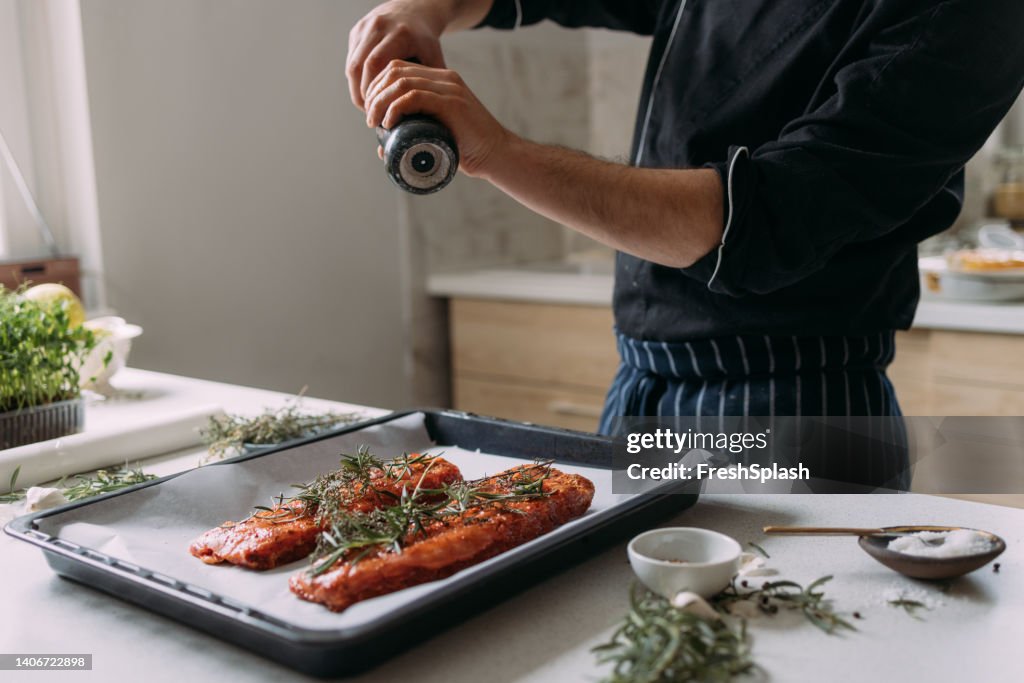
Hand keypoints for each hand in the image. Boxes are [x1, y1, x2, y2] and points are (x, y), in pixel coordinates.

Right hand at [346, 1, 448, 109]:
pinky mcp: (356, 31)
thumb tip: (426, 114)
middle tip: (371, 115)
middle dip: (363, 94)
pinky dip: (356, 79)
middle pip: (360, 66)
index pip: (376, 65)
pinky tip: (365, 93)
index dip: (373, 91)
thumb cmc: (425, 41)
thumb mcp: (433, 59)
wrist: (413, 11)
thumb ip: (429, 84)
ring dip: (357, 89)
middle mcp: (378, 27)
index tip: (379, 111)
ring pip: (352, 65)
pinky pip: (352, 60)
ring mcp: (364, 27)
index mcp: (399, 34)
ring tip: (367, 108)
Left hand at [365, 60, 511, 176]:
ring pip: (401, 82)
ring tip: (375, 122)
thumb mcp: (436, 134)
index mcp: (440, 80)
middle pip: (395, 71)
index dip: (377, 87)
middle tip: (370, 118)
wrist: (496, 154)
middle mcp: (445, 78)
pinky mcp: (452, 103)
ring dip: (381, 101)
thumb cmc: (466, 149)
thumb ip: (413, 134)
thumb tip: (382, 149)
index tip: (370, 111)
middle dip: (375, 93)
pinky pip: (414, 96)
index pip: (398, 69)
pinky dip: (395, 108)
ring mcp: (449, 89)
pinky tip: (389, 121)